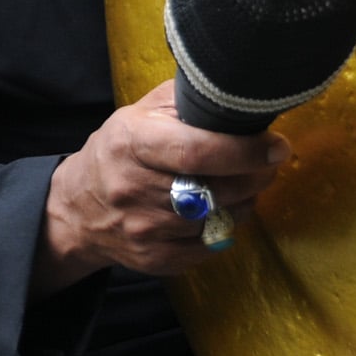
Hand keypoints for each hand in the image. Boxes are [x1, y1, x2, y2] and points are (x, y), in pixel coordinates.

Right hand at [36, 79, 289, 290]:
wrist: (78, 208)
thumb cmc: (120, 152)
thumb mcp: (140, 113)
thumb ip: (185, 103)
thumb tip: (238, 97)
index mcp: (132, 143)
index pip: (197, 151)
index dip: (244, 150)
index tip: (277, 146)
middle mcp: (134, 189)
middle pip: (217, 188)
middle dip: (255, 175)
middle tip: (268, 162)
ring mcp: (144, 229)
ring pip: (219, 218)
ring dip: (243, 201)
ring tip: (239, 183)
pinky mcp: (155, 259)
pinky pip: (210, 246)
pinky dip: (224, 226)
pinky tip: (218, 209)